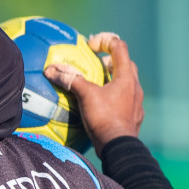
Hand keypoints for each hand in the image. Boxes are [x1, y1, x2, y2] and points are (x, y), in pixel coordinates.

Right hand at [44, 31, 143, 153]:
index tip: (91, 47)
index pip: (119, 47)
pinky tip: (105, 106)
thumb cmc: (104, 118)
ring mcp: (137, 102)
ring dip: (114, 79)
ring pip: (127, 83)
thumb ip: (70, 80)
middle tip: (97, 65)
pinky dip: (116, 97)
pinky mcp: (135, 116)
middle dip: (111, 61)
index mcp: (126, 77)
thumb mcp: (85, 96)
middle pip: (126, 64)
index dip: (105, 41)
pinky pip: (126, 100)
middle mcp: (135, 87)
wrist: (119, 146)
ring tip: (99, 85)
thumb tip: (51, 70)